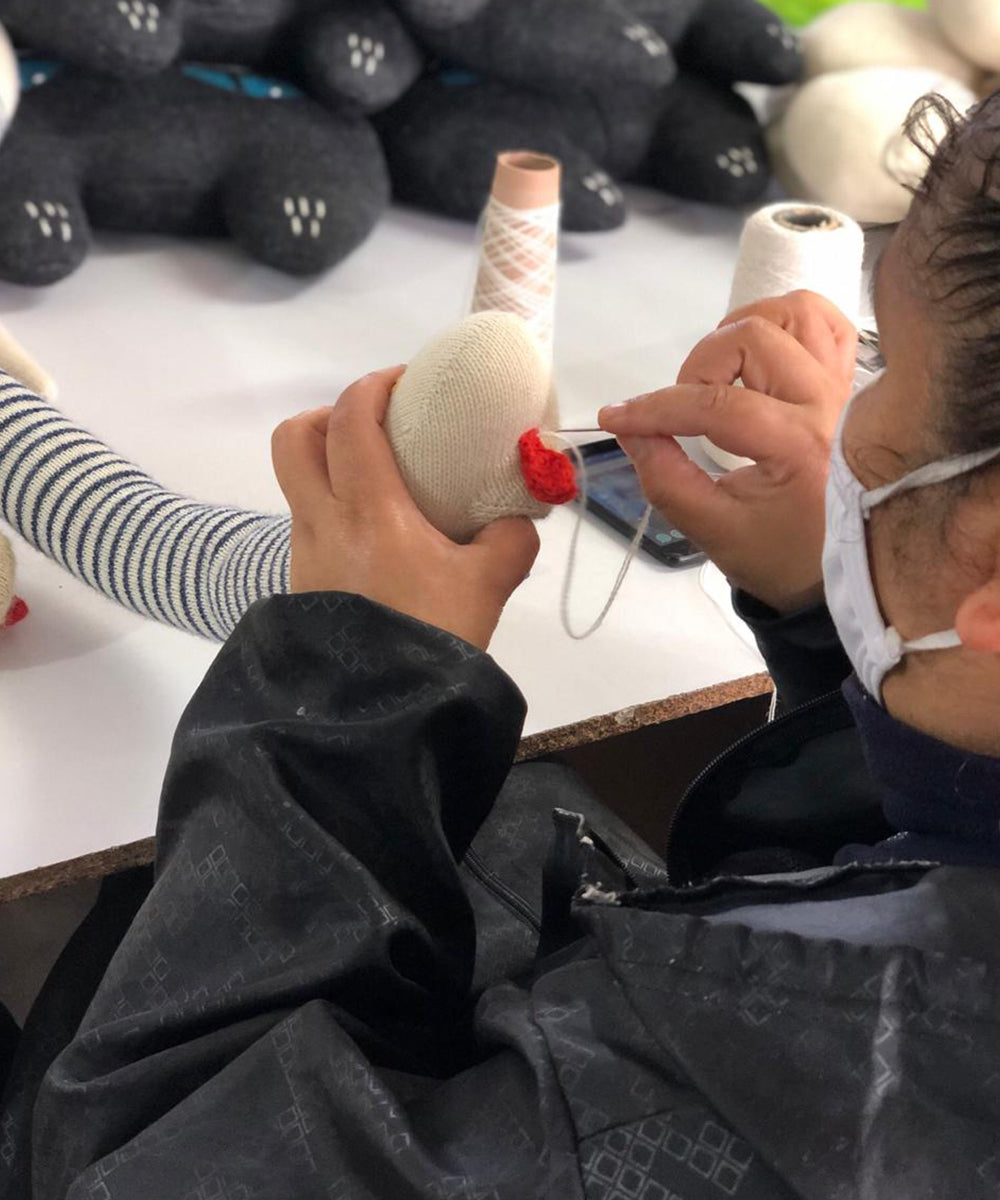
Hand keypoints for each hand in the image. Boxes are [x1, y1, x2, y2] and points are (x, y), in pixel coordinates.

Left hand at [271, 367, 539, 650]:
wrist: (379, 712)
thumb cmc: (430, 637)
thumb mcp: (487, 586)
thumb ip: (509, 542)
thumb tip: (516, 521)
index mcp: (368, 508)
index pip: (350, 420)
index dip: (373, 386)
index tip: (405, 382)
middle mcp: (323, 522)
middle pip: (294, 439)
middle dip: (327, 416)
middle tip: (372, 427)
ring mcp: (305, 554)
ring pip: (296, 484)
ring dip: (328, 465)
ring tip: (378, 482)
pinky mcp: (302, 585)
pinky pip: (309, 526)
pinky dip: (335, 512)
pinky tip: (377, 538)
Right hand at [598, 291, 856, 612]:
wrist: (844, 569)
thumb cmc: (783, 555)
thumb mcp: (714, 530)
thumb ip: (665, 480)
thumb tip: (629, 431)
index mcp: (801, 446)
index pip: (716, 405)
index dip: (655, 408)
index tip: (616, 419)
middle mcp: (830, 404)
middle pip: (752, 339)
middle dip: (697, 368)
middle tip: (680, 409)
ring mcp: (844, 385)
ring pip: (792, 313)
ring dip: (739, 332)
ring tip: (716, 375)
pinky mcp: (847, 379)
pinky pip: (825, 321)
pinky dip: (785, 320)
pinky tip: (758, 351)